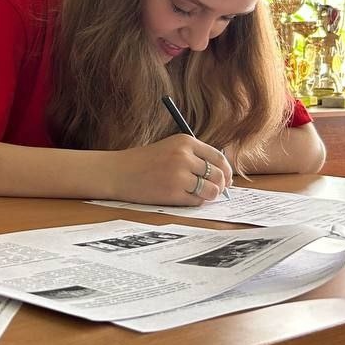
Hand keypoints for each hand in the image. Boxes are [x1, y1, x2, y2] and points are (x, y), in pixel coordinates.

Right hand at [106, 134, 232, 205]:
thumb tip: (223, 175)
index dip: (226, 171)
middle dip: (220, 186)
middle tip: (214, 191)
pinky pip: (196, 201)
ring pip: (211, 190)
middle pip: (218, 175)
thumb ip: (194, 157)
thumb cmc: (144, 162)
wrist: (118, 172)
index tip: (226, 179)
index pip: (218, 157)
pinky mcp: (172, 193)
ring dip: (209, 195)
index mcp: (185, 142)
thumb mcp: (170, 148)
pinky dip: (195, 202)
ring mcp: (178, 175)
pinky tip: (183, 197)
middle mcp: (184, 156)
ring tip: (198, 194)